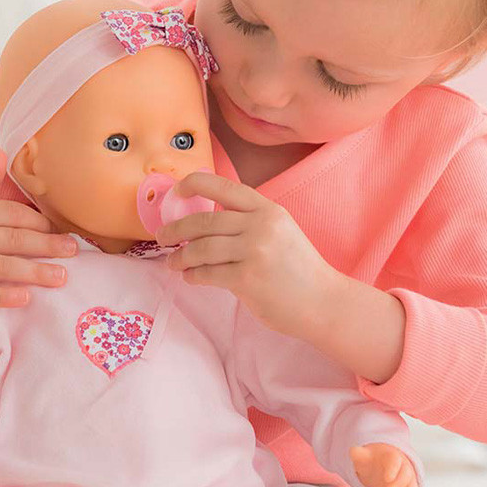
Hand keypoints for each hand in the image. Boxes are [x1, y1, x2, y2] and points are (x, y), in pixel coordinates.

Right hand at [0, 148, 77, 309]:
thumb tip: (0, 151)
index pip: (9, 213)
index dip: (38, 221)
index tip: (60, 229)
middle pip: (11, 239)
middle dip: (47, 245)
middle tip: (74, 251)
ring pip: (1, 267)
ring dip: (35, 272)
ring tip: (61, 277)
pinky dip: (2, 296)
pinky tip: (25, 297)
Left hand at [155, 172, 337, 338]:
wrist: (323, 301)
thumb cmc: (297, 268)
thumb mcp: (280, 230)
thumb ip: (250, 219)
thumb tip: (205, 219)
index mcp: (268, 209)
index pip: (224, 186)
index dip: (194, 184)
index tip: (176, 191)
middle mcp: (261, 225)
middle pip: (205, 220)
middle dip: (177, 228)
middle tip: (163, 236)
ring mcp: (254, 251)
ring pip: (201, 248)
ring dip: (181, 257)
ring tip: (174, 263)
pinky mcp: (247, 279)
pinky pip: (208, 273)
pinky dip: (194, 275)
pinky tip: (191, 277)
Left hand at [349, 443, 422, 486]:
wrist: (379, 466)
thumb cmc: (372, 460)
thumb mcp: (363, 456)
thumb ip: (358, 454)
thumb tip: (353, 450)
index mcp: (391, 455)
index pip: (396, 460)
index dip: (393, 469)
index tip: (386, 478)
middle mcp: (403, 466)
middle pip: (407, 475)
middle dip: (398, 486)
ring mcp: (409, 478)